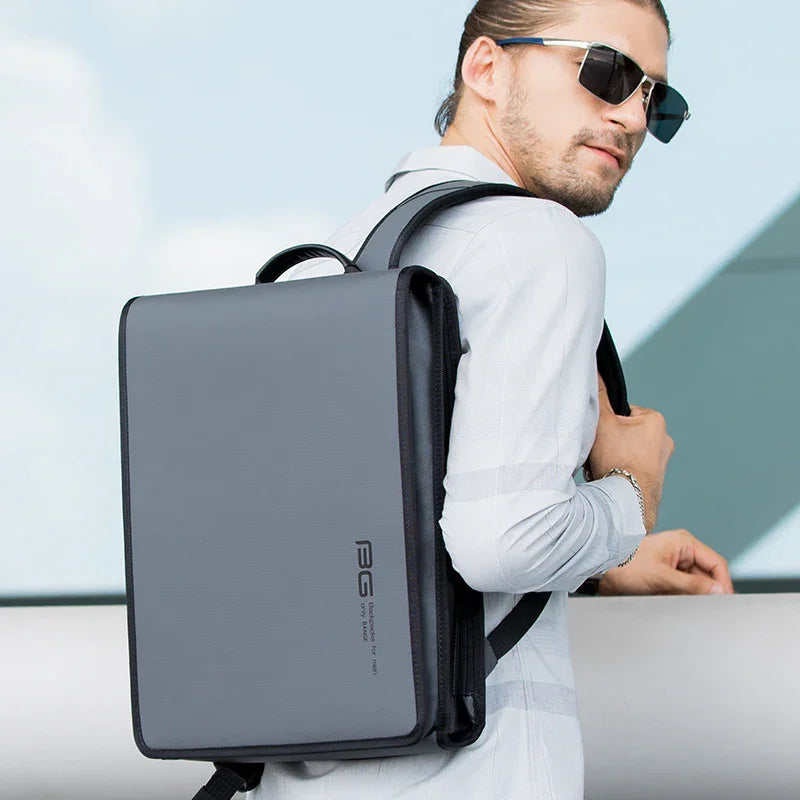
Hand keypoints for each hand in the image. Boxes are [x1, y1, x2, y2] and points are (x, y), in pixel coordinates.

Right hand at [587, 373, 674, 532]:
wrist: (628, 503)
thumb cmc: (618, 460)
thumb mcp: (603, 422)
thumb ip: (599, 396)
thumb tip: (596, 371)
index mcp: (656, 422)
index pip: (623, 413)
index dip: (606, 423)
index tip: (600, 436)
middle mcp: (665, 441)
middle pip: (624, 434)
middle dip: (609, 443)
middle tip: (600, 454)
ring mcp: (662, 463)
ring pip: (626, 453)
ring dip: (612, 458)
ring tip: (603, 469)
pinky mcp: (656, 482)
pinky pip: (631, 470)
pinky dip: (618, 473)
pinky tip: (609, 480)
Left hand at [597, 528, 734, 595]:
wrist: (599, 569)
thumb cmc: (625, 565)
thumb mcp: (662, 577)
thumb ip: (692, 585)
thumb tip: (719, 591)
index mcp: (684, 543)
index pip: (716, 564)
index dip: (723, 584)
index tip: (725, 603)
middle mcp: (681, 551)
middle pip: (707, 576)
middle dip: (706, 592)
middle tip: (706, 609)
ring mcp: (673, 563)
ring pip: (695, 585)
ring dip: (692, 596)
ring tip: (681, 603)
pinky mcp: (665, 575)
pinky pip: (682, 589)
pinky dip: (681, 597)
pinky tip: (672, 602)